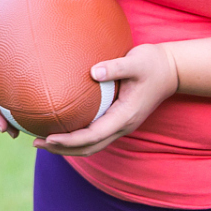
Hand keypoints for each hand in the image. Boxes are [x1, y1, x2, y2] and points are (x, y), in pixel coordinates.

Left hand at [35, 43, 179, 156]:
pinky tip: (64, 128)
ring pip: (92, 145)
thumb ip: (116, 67)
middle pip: (89, 148)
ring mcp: (122, 125)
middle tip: (37, 143)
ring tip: (44, 140)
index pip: (93, 136)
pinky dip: (78, 137)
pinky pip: (96, 135)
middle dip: (63, 149)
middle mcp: (123, 125)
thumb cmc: (154, 63)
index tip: (49, 138)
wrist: (173, 70)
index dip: (70, 140)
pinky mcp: (120, 119)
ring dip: (68, 147)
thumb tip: (93, 72)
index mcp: (126, 116)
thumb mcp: (137, 61)